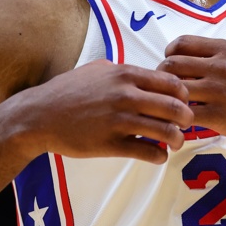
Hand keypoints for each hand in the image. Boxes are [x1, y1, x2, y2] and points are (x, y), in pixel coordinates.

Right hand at [12, 60, 193, 163]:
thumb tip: (145, 74)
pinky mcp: (110, 144)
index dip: (184, 95)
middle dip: (187, 118)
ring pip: (166, 131)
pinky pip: (147, 152)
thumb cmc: (67, 91)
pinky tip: (157, 155)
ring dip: (177, 139)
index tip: (183, 103)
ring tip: (175, 142)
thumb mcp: (97, 69)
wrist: (38, 116)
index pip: (172, 82)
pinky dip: (159, 155)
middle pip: (176, 107)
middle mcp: (126, 95)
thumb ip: (124, 70)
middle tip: (185, 125)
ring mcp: (119, 120)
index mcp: (125, 75)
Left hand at [156, 35, 225, 147]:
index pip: (181, 43)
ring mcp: (219, 91)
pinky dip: (177, 121)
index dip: (169, 55)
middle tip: (165, 91)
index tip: (171, 67)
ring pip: (174, 90)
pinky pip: (185, 115)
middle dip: (161, 78)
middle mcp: (221, 66)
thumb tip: (182, 60)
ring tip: (169, 109)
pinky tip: (179, 125)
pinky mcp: (219, 115)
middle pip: (172, 65)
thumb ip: (214, 57)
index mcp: (225, 50)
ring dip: (166, 100)